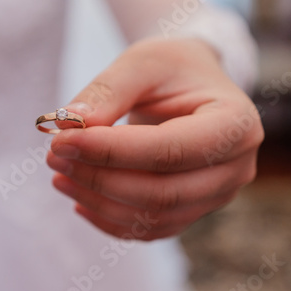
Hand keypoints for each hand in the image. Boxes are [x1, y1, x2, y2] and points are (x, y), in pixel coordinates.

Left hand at [47, 38, 263, 240]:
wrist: (191, 87)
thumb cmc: (171, 68)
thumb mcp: (141, 62)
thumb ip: (107, 91)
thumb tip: (68, 124)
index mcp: (234, 124)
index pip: (168, 151)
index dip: (111, 152)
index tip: (62, 140)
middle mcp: (235, 167)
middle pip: (162, 192)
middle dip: (100, 178)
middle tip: (54, 157)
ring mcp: (216, 195)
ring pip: (152, 217)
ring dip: (98, 200)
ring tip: (59, 175)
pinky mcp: (192, 209)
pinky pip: (149, 228)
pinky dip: (109, 219)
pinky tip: (79, 198)